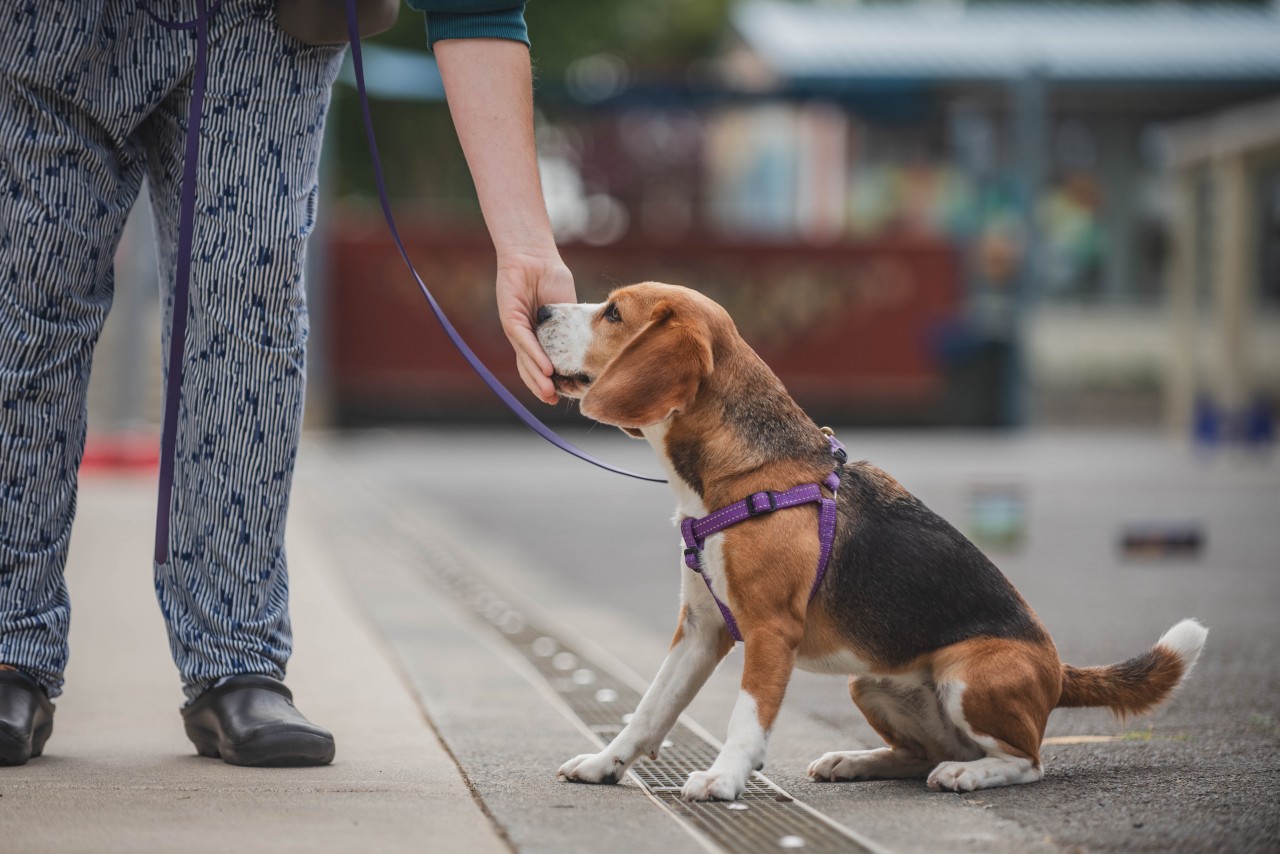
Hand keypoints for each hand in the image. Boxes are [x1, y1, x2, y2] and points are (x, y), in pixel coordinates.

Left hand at [496, 250, 575, 403]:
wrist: (535, 256)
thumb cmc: (551, 279)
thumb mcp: (567, 312)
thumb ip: (573, 331)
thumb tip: (592, 351)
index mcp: (539, 339)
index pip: (541, 367)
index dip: (550, 382)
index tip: (563, 397)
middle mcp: (525, 338)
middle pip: (531, 368)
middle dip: (541, 387)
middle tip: (553, 401)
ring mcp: (517, 330)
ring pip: (526, 359)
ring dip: (538, 378)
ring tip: (549, 392)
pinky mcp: (510, 319)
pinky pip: (524, 342)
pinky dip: (535, 356)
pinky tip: (546, 368)